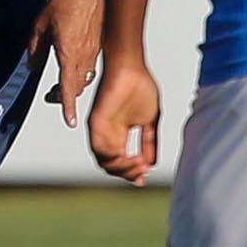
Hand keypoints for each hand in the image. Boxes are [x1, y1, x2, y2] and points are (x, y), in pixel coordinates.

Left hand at [28, 0, 104, 126]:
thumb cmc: (66, 0)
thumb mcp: (40, 25)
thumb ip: (35, 49)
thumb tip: (31, 66)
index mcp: (69, 53)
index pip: (68, 87)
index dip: (67, 105)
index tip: (68, 120)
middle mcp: (85, 54)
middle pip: (77, 86)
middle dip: (66, 97)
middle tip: (54, 99)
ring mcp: (95, 49)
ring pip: (85, 76)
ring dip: (74, 84)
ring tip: (61, 85)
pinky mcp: (100, 42)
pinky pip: (90, 64)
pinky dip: (81, 71)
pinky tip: (73, 66)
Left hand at [88, 55, 161, 184]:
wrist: (131, 68)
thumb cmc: (140, 88)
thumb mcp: (150, 121)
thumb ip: (149, 142)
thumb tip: (151, 163)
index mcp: (119, 134)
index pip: (120, 161)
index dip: (132, 172)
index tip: (144, 177)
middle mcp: (108, 135)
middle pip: (112, 166)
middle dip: (128, 173)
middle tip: (142, 172)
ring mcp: (101, 130)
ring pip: (104, 162)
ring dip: (123, 169)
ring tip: (138, 166)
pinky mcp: (95, 123)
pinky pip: (99, 149)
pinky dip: (115, 159)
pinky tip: (130, 158)